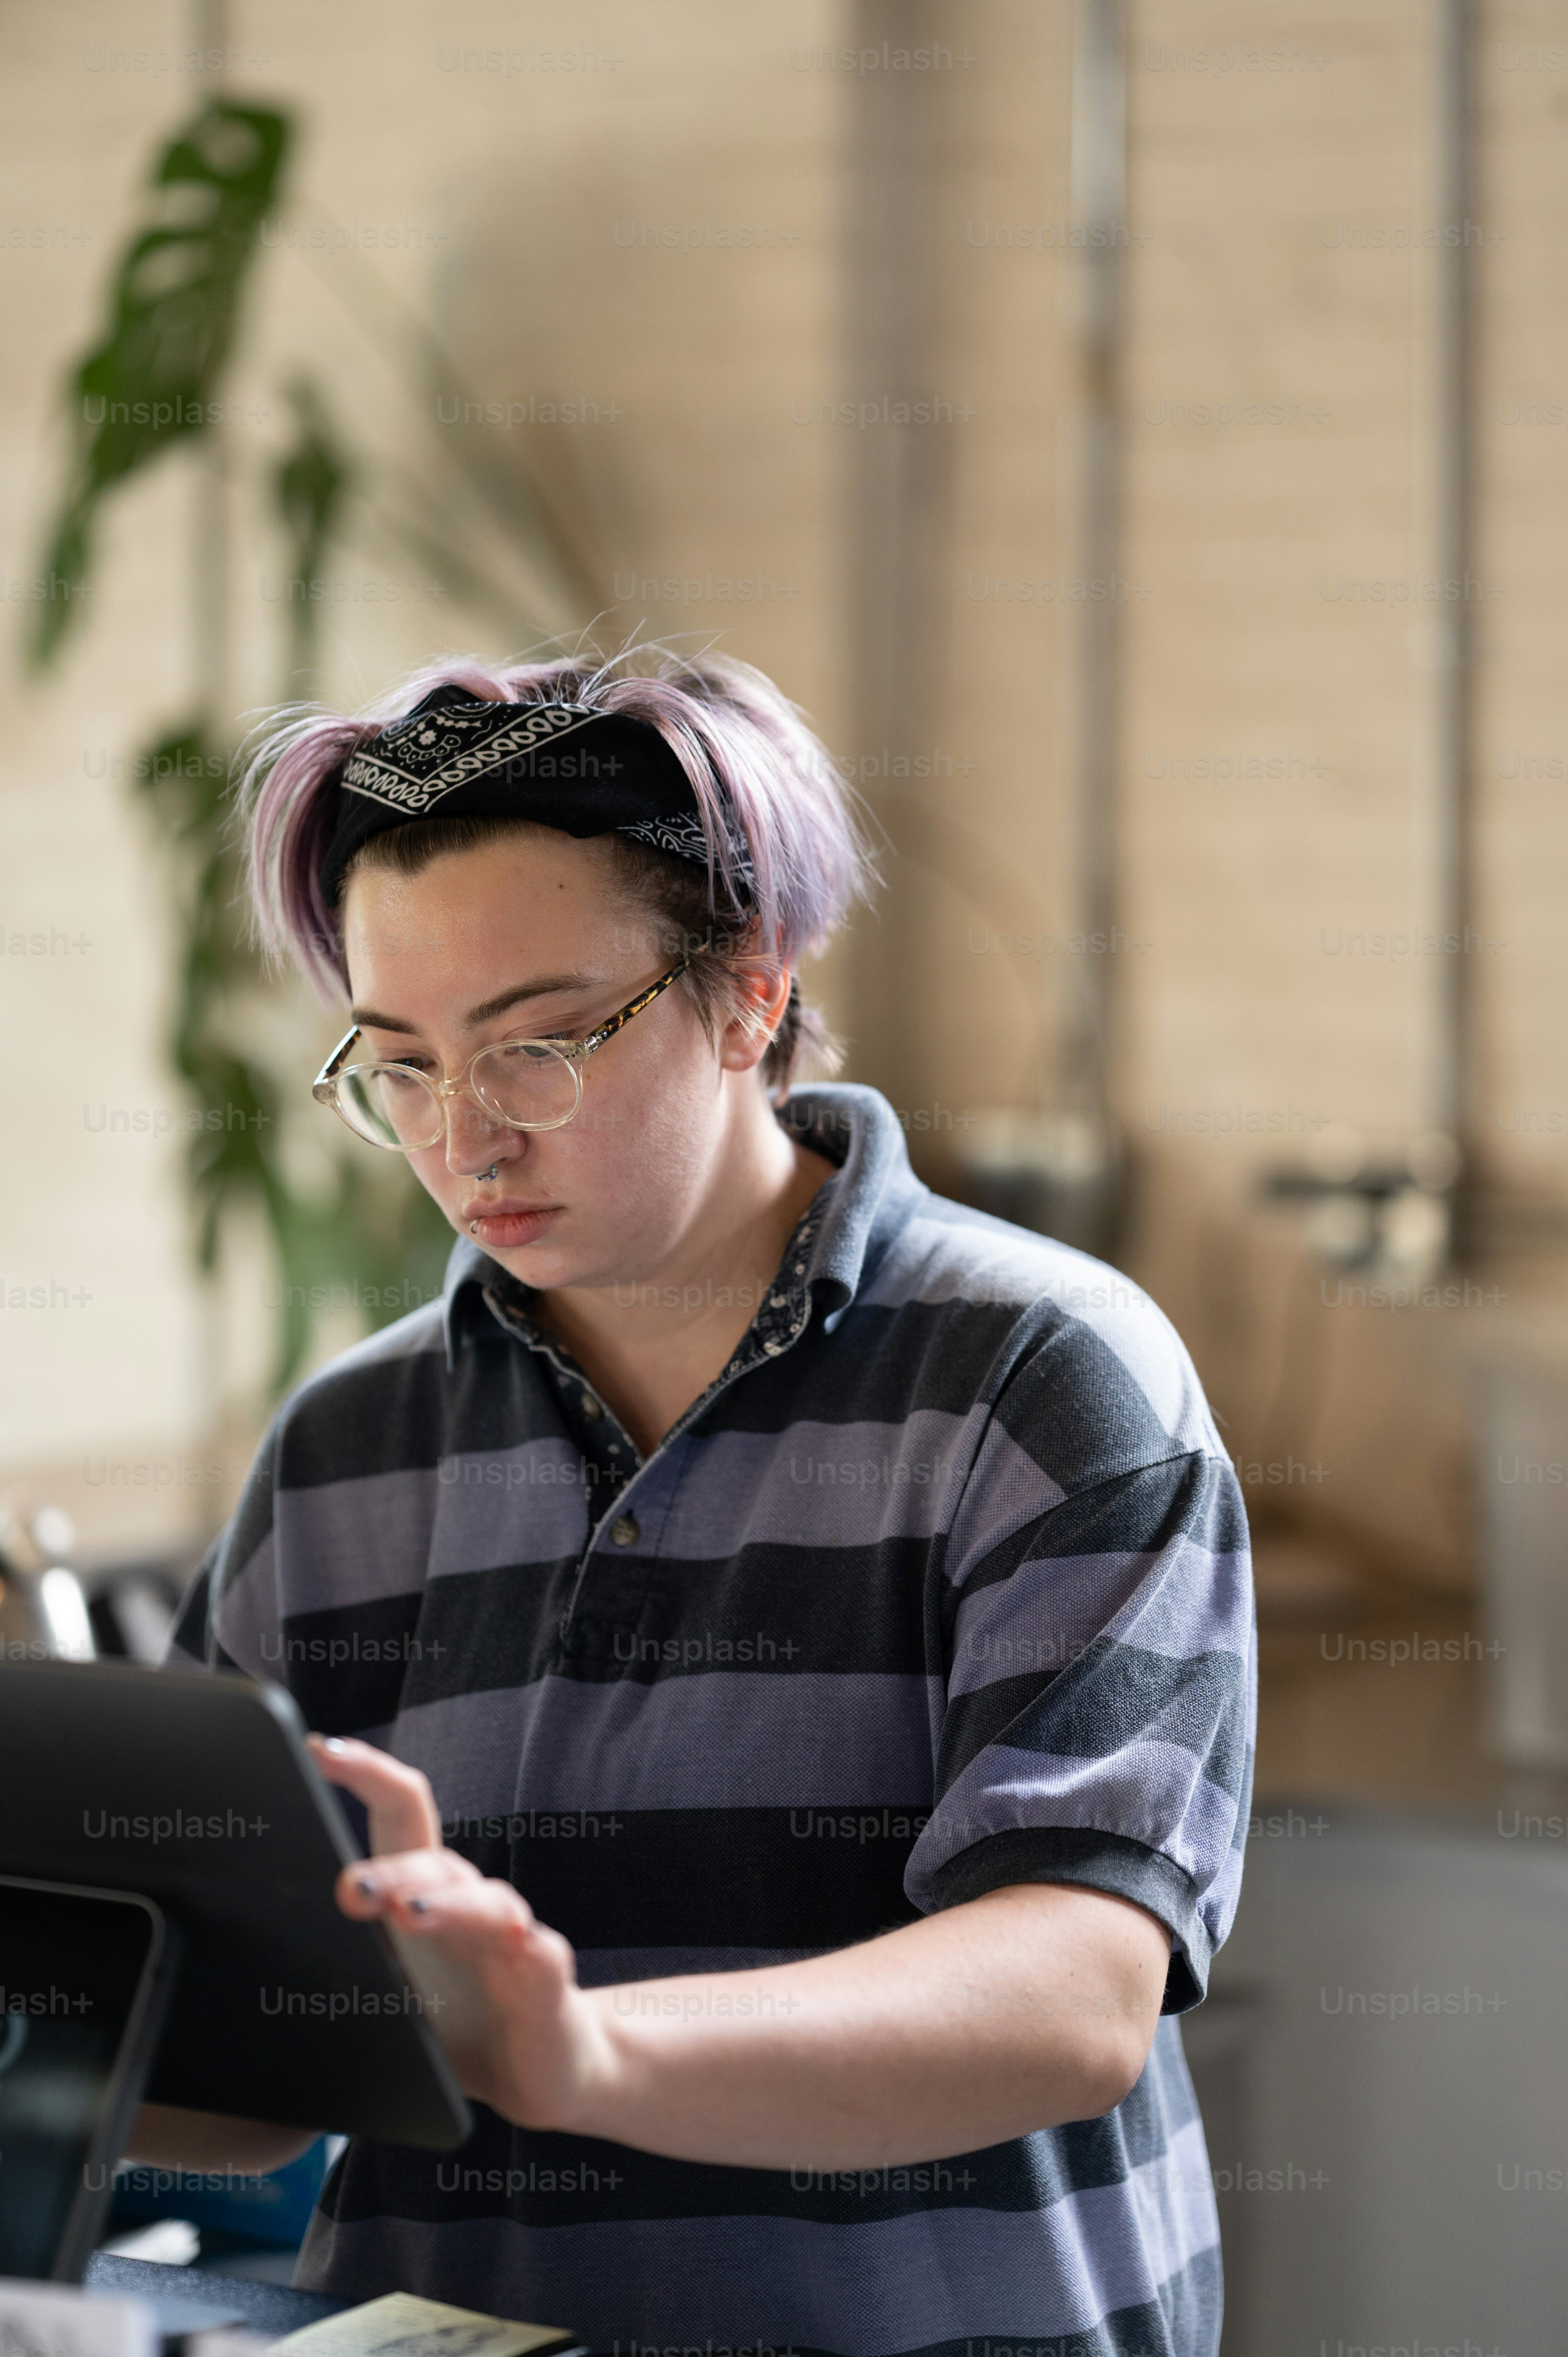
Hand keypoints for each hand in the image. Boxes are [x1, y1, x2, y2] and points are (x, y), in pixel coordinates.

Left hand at [303, 1734, 619, 2132]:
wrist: (535, 2073)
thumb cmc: (451, 2021)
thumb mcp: (382, 1990)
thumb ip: (336, 1963)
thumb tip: (239, 1965)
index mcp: (422, 1893)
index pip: (398, 1813)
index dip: (366, 1774)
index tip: (319, 1750)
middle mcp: (467, 1903)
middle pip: (433, 1861)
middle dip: (389, 1869)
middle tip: (348, 1887)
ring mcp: (512, 1939)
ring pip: (487, 1902)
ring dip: (447, 1903)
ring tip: (410, 1913)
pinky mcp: (544, 1983)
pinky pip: (542, 1957)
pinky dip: (530, 1950)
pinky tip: (521, 1947)